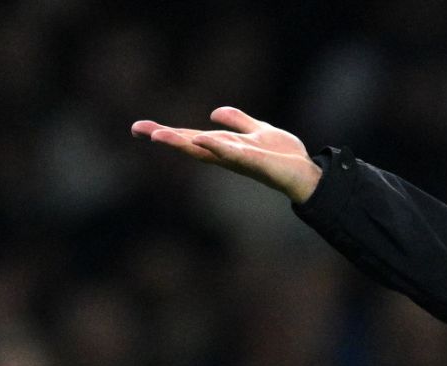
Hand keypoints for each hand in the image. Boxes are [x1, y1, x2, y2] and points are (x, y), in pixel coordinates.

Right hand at [130, 107, 322, 202]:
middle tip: (138, 130)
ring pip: (206, 150)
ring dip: (182, 142)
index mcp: (225, 147)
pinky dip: (217, 146)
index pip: (190, 137)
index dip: (167, 132)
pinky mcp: (255, 162)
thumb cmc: (283, 156)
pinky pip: (233, 153)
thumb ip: (237, 121)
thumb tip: (213, 112)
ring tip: (158, 135)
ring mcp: (239, 159)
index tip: (139, 127)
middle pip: (191, 144)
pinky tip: (201, 138)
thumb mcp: (258, 130)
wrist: (308, 172)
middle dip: (165, 137)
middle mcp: (227, 155)